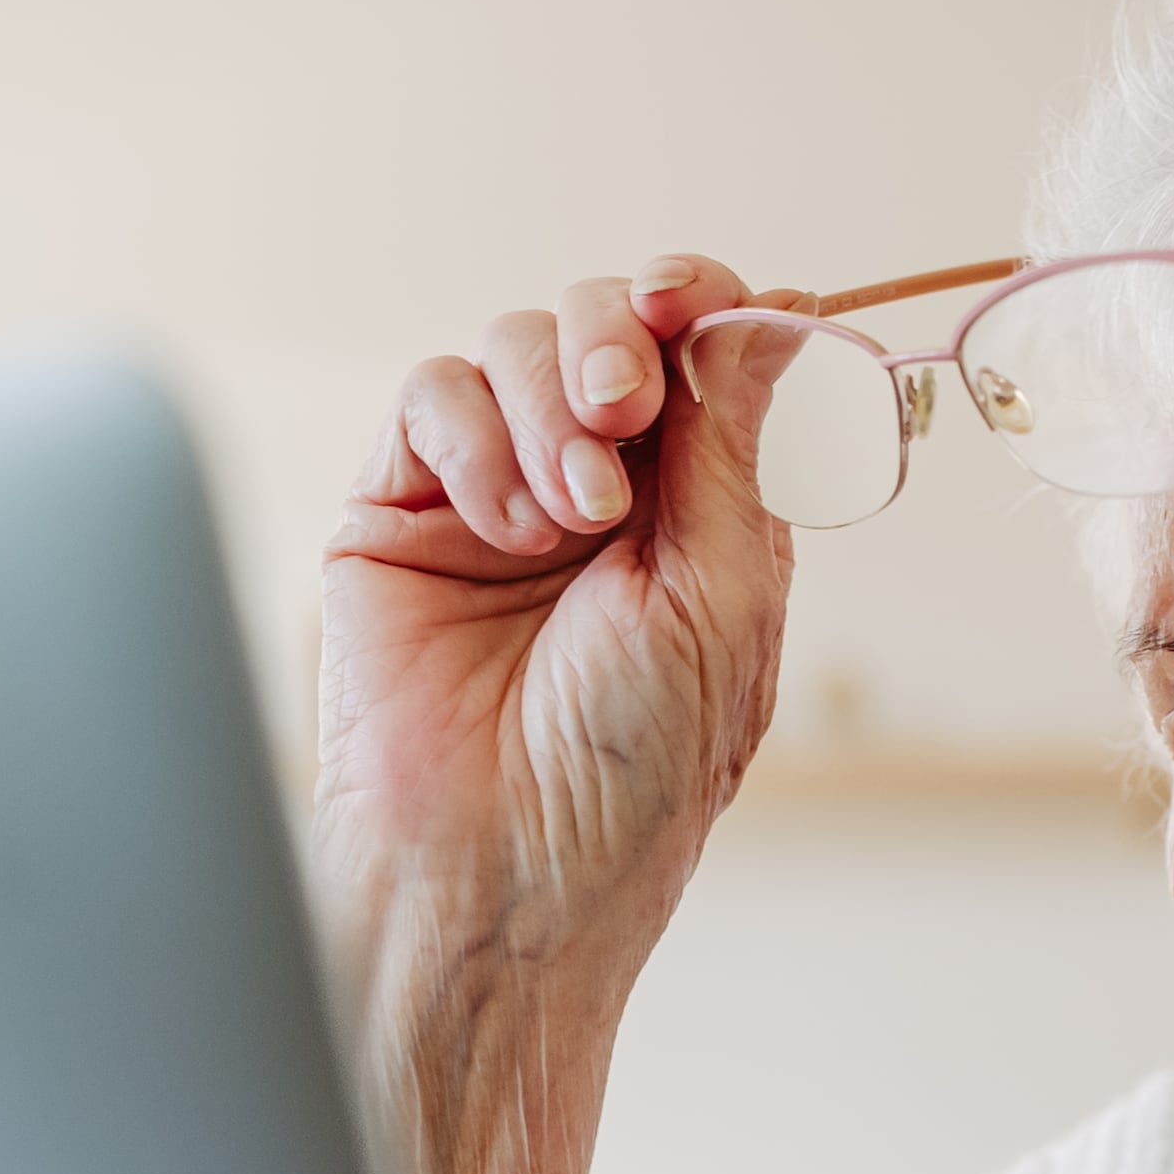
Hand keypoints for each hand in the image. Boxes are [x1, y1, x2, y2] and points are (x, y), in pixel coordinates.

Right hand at [310, 259, 797, 1173]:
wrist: (488, 873)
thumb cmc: (623, 777)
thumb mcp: (722, 599)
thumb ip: (741, 445)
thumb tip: (775, 307)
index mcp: (704, 514)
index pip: (712, 353)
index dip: (708, 302)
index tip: (694, 300)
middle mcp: (602, 494)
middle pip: (612, 322)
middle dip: (622, 335)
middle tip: (624, 402)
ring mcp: (497, 496)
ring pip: (517, 342)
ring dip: (553, 401)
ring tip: (573, 513)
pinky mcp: (399, 511)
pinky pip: (433, 397)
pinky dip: (476, 439)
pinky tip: (504, 527)